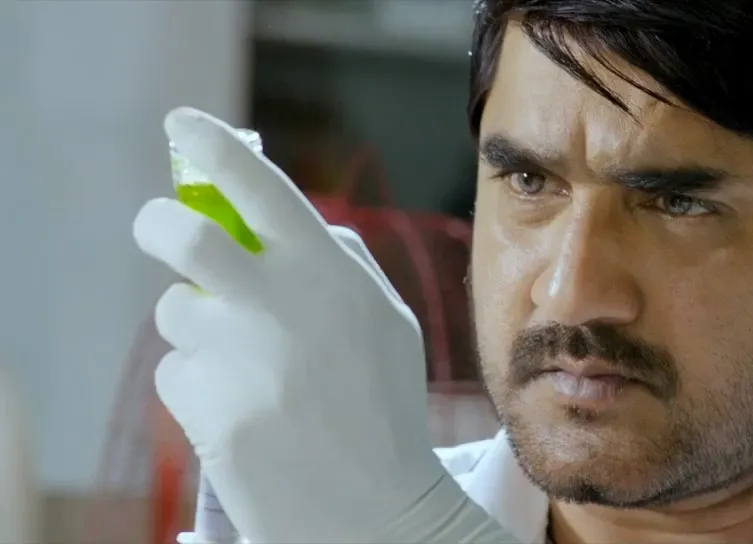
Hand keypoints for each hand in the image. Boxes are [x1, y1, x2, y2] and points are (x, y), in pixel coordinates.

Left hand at [133, 107, 510, 542]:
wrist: (377, 512)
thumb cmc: (383, 409)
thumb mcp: (385, 321)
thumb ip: (340, 262)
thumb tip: (280, 220)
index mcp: (330, 275)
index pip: (260, 186)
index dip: (214, 146)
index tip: (184, 125)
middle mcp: (282, 306)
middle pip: (183, 233)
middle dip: (158, 222)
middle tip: (160, 229)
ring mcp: (243, 361)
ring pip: (176, 312)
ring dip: (198, 330)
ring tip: (249, 371)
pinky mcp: (211, 413)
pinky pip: (176, 375)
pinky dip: (200, 389)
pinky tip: (246, 415)